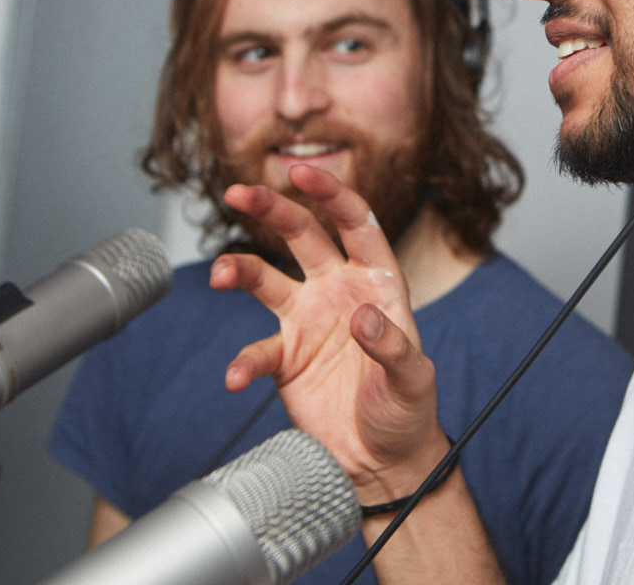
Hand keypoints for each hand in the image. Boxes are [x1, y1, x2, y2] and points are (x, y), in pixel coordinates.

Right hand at [212, 164, 446, 500]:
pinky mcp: (285, 358)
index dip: (332, 195)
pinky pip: (256, 352)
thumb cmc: (407, 410)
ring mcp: (307, 321)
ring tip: (220, 273)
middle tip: (239, 192)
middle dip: (271, 209)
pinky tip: (236, 377)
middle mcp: (338, 291)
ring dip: (240, 270)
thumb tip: (363, 316)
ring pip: (265, 280)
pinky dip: (243, 363)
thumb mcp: (413, 378)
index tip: (304, 173)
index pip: (356, 224)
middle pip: (300, 236)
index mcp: (377, 282)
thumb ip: (392, 346)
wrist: (380, 460)